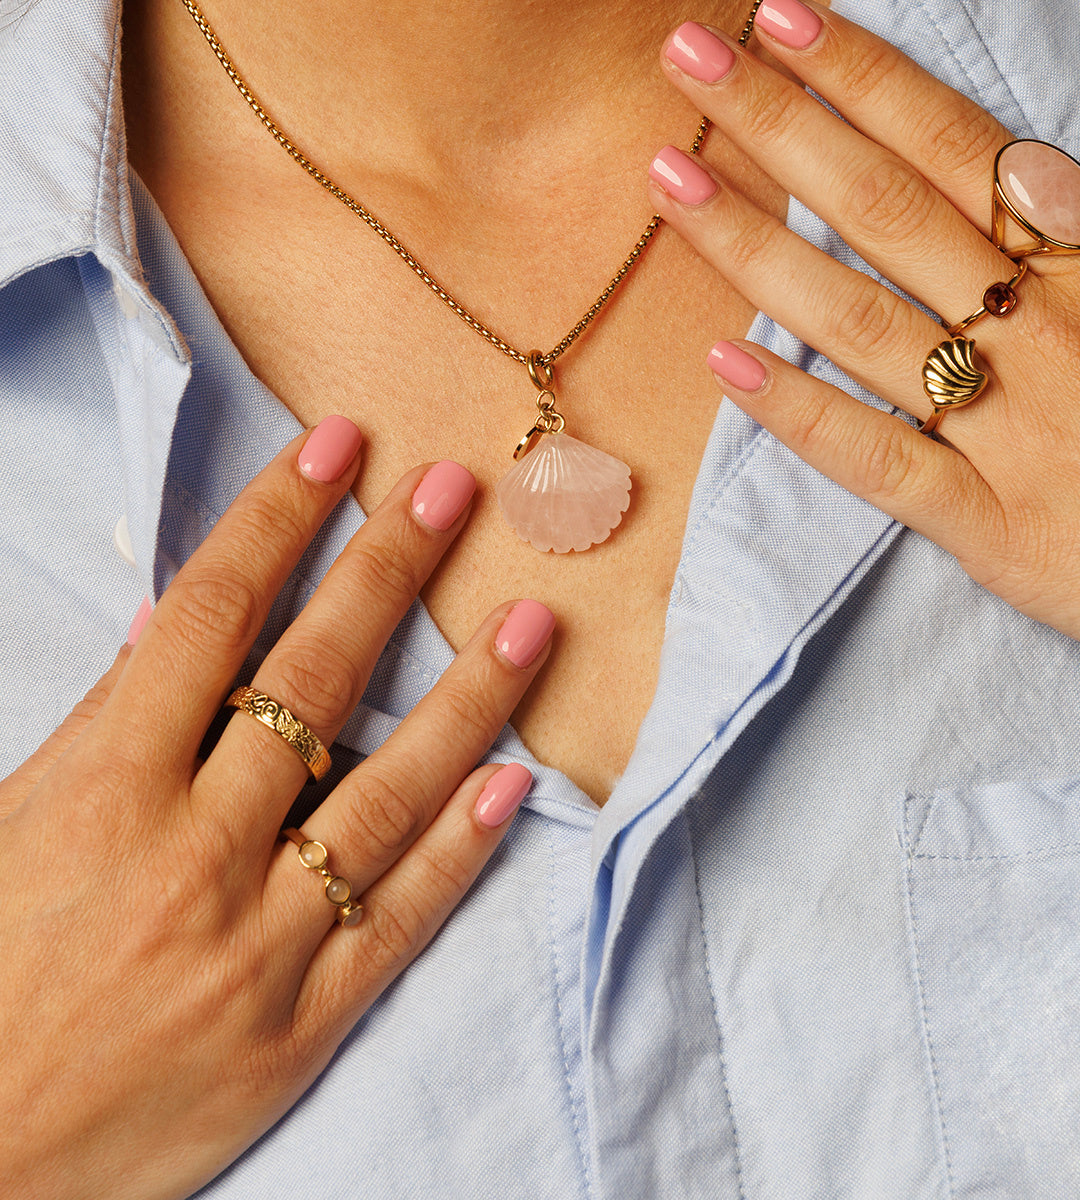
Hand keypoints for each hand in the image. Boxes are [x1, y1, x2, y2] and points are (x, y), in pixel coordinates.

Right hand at [0, 421, 552, 1199]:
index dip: (278, 519)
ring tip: (532, 619)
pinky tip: (515, 781)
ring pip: (388, 791)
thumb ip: (97, 733)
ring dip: (467, 696)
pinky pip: (401, 917)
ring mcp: (260, 941)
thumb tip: (168, 633)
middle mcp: (194, 851)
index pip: (210, 617)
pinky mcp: (304, 1025)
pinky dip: (461, 847)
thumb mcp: (10, 829)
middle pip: (312, 681)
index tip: (336, 450)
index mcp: (100, 790)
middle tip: (452, 493)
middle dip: (386, 573)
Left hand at [652, 3, 1079, 679]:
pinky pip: (882, 460)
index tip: (783, 24)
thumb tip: (1020, 193)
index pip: (958, 153)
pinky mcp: (995, 526)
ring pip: (864, 320)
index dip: (866, 81)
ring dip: (758, 248)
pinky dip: (802, 413)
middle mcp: (1045, 335)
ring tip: (673, 185)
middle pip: (890, 211)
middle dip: (785, 127)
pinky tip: (726, 367)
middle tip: (691, 62)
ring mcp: (1013, 430)